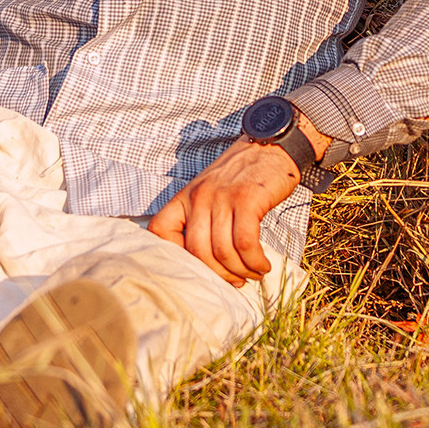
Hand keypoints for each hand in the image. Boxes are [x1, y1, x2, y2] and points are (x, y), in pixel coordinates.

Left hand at [146, 138, 302, 285]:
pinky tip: (262, 265)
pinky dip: (254, 261)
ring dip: (241, 270)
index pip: (159, 230)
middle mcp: (199, 197)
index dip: (170, 256)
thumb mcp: (210, 192)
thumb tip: (209, 265)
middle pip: (198, 252)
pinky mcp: (247, 199)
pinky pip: (245, 242)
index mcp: (185, 197)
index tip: (195, 271)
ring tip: (253, 273)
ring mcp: (222, 197)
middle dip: (218, 275)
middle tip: (236, 281)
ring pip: (223, 251)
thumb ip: (203, 220)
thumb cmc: (242, 177)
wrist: (269, 146)